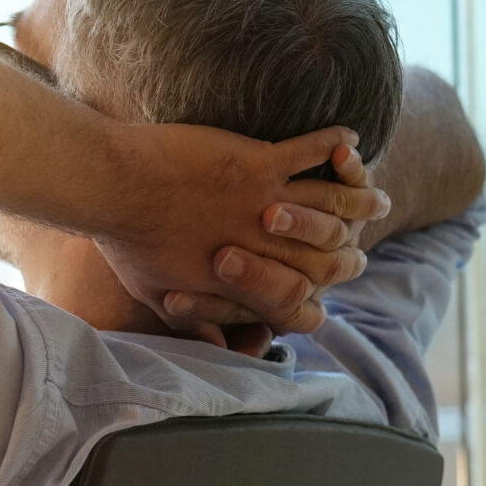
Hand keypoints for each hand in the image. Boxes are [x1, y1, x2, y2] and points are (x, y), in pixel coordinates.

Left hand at [93, 122, 388, 341]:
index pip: (302, 306)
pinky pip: (312, 151)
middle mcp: (265, 247)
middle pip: (332, 259)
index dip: (319, 295)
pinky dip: (335, 145)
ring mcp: (267, 202)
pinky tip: (349, 139)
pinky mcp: (259, 161)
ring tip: (374, 192)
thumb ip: (193, 321)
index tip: (328, 282)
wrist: (111, 187)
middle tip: (368, 233)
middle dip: (350, 248)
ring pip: (333, 206)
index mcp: (243, 283)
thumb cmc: (126, 243)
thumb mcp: (158, 296)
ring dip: (358, 197)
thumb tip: (214, 346)